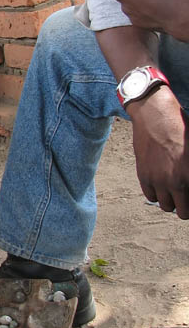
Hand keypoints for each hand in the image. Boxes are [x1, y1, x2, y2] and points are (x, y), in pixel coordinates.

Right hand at [129, 86, 188, 217]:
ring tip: (173, 190)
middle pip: (182, 212)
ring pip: (165, 206)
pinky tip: (161, 184)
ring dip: (171, 200)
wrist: (155, 116)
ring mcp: (158, 180)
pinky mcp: (144, 175)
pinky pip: (150, 196)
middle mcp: (175, 181)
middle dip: (185, 206)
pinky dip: (157, 193)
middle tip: (186, 196)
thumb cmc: (180, 128)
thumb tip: (188, 180)